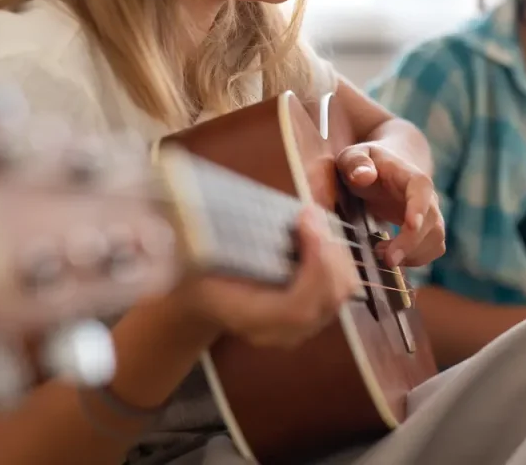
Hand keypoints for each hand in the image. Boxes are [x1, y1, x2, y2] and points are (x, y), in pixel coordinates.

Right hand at [171, 206, 357, 347]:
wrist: (201, 299)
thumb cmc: (196, 273)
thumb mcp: (190, 254)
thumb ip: (198, 233)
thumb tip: (185, 192)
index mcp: (248, 320)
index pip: (297, 308)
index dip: (312, 265)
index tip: (304, 217)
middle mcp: (278, 332)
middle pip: (328, 298)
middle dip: (328, 251)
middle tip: (311, 213)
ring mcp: (298, 327)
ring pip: (340, 291)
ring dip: (335, 251)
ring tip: (314, 221)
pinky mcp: (313, 313)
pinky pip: (340, 286)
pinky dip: (336, 257)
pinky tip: (318, 235)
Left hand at [335, 142, 444, 267]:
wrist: (384, 169)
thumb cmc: (366, 163)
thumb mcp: (353, 156)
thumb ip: (355, 163)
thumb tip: (363, 176)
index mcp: (410, 176)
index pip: (422, 189)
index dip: (419, 207)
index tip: (410, 225)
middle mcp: (427, 197)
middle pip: (432, 221)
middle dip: (411, 243)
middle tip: (386, 258)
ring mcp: (430, 215)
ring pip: (436, 239)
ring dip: (413, 255)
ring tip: (382, 257)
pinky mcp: (427, 231)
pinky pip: (432, 250)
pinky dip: (415, 260)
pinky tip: (391, 259)